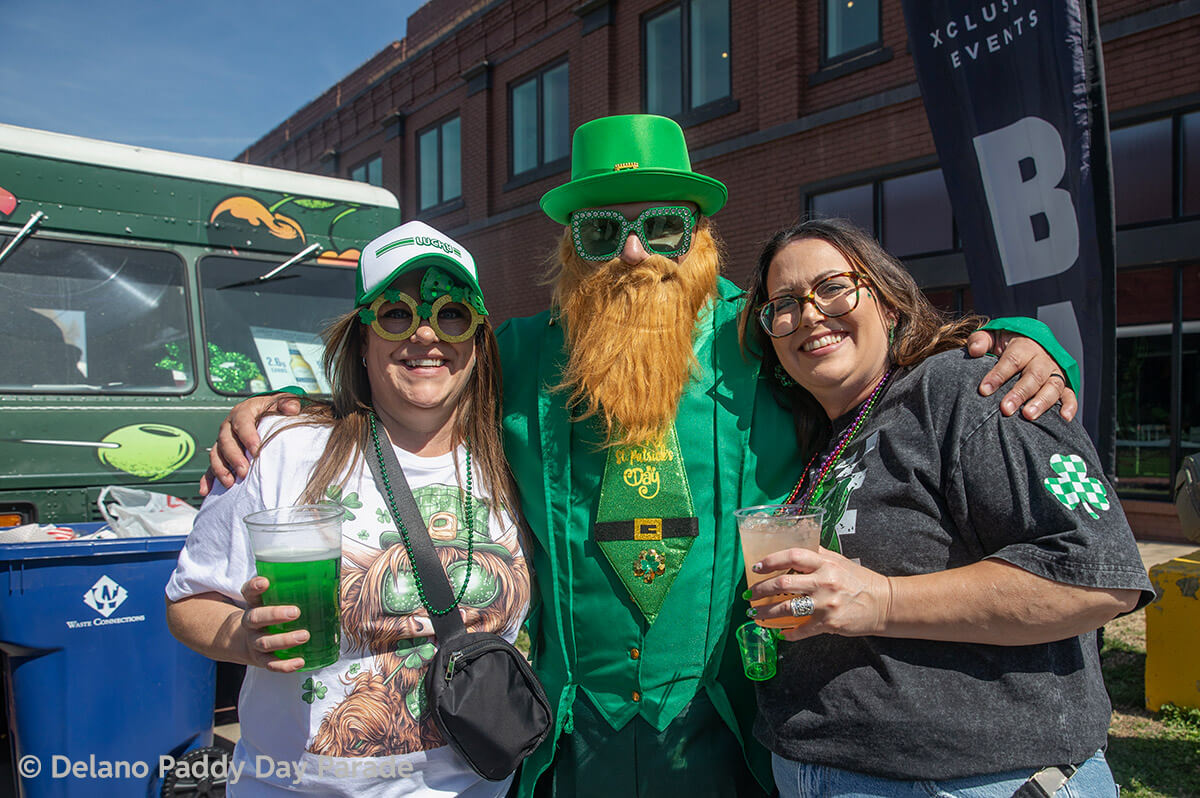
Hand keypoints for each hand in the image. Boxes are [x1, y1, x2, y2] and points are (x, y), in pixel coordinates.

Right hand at [200, 394, 302, 494]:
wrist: (262, 412)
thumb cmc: (272, 409)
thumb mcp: (281, 403)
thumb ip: (288, 404)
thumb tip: (292, 408)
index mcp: (242, 412)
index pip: (242, 422)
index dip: (247, 436)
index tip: (256, 450)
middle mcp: (228, 426)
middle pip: (226, 441)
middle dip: (233, 457)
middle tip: (243, 472)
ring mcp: (223, 441)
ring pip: (216, 454)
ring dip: (221, 469)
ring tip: (229, 483)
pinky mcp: (221, 454)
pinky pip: (210, 466)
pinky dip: (207, 479)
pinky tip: (206, 490)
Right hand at [237, 576, 307, 671]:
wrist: (247, 643)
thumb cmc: (273, 617)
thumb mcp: (278, 602)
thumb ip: (303, 597)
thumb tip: (340, 601)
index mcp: (255, 603)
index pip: (249, 592)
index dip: (254, 586)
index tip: (265, 582)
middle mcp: (251, 622)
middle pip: (255, 617)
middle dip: (274, 615)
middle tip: (295, 612)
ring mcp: (254, 642)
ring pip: (264, 642)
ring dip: (284, 640)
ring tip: (304, 635)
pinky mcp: (261, 660)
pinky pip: (271, 664)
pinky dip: (285, 665)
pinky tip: (300, 662)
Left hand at [747, 547, 892, 641]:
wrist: (884, 603)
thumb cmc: (859, 580)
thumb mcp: (839, 561)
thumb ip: (817, 555)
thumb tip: (792, 549)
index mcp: (825, 563)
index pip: (793, 556)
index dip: (771, 560)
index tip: (756, 567)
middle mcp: (824, 582)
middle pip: (784, 583)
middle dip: (761, 590)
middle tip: (749, 595)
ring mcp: (826, 604)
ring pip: (788, 608)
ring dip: (767, 612)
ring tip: (755, 614)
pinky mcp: (830, 623)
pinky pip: (803, 630)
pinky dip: (789, 633)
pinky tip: (780, 633)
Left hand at [966, 330, 1076, 420]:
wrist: (1027, 344)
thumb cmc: (1003, 345)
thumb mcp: (991, 338)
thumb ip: (980, 340)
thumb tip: (975, 350)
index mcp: (1024, 346)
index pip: (1012, 360)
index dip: (999, 374)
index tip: (984, 390)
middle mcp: (1042, 359)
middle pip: (1033, 376)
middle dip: (1019, 393)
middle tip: (1005, 409)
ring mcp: (1055, 372)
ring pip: (1053, 386)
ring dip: (1042, 402)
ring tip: (1028, 416)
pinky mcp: (1063, 385)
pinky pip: (1070, 395)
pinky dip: (1070, 406)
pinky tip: (1064, 418)